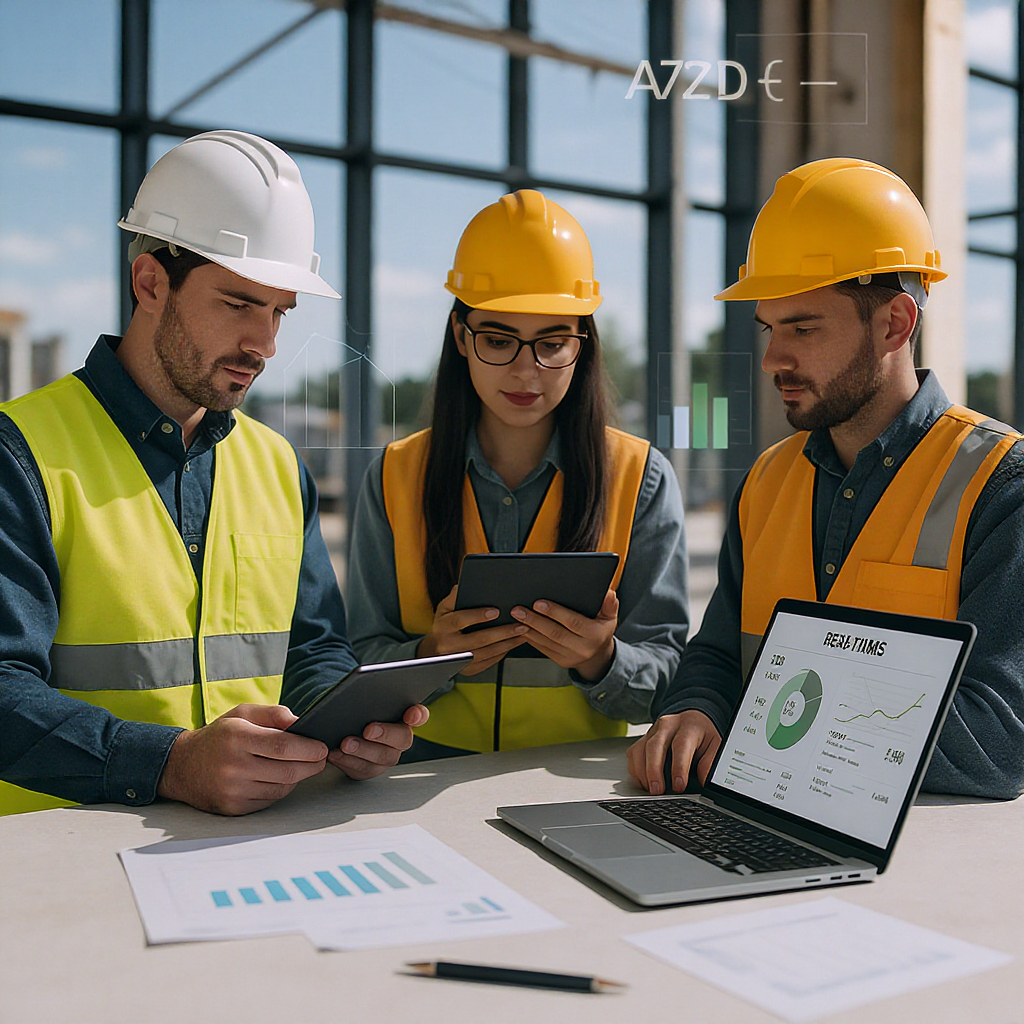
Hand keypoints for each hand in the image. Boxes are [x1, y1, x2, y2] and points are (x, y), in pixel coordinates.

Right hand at [157, 703, 327, 815]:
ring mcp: (232, 791)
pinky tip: (277, 778)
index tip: (323, 747)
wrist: (182, 766)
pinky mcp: (233, 808)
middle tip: (321, 759)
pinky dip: (280, 790)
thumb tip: (302, 723)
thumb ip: (274, 714)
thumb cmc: (219, 736)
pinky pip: (269, 801)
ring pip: (281, 788)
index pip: (282, 746)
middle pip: (287, 771)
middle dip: (311, 765)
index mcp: (236, 737)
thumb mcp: (242, 714)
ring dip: (297, 778)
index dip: (308, 749)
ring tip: (299, 766)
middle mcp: (233, 766)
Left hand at [329, 704, 429, 779]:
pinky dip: (346, 761)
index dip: (418, 715)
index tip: (411, 714)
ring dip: (363, 750)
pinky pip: (362, 769)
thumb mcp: (363, 699)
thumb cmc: (356, 710)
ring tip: (346, 743)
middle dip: (386, 734)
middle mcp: (399, 738)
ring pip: (382, 757)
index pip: (419, 715)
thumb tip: (364, 687)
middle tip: (369, 730)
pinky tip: (335, 753)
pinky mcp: (369, 769)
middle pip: (403, 739)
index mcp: (404, 717)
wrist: (340, 729)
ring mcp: (386, 756)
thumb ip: (370, 695)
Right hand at [416, 584, 528, 675]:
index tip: (496, 611)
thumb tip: (466, 583)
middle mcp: (448, 645)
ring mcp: (459, 661)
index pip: (461, 620)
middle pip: (479, 639)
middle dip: (502, 632)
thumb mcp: (445, 608)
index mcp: (443, 626)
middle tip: (520, 625)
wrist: (434, 651)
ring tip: (522, 633)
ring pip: (487, 653)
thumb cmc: (444, 624)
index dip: (478, 615)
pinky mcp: (468, 670)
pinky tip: (513, 643)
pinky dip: (503, 652)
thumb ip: (455, 595)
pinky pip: (489, 662)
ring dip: (508, 643)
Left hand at [509, 589, 617, 680]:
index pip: (573, 622)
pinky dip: (530, 638)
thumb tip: (608, 593)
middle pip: (555, 633)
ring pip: (545, 642)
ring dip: (529, 629)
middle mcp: (582, 648)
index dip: (555, 612)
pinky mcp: (560, 661)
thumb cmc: (600, 630)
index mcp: (594, 635)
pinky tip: (520, 627)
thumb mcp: (610, 616)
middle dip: (535, 620)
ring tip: (516, 617)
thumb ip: (609, 604)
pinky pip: (542, 648)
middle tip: (519, 609)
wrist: (598, 655)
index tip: (539, 603)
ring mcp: (570, 656)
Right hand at [626, 710, 721, 794]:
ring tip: (651, 790)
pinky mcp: (642, 739)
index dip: (679, 767)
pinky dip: (636, 771)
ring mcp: (652, 731)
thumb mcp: (715, 746)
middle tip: (657, 791)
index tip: (679, 786)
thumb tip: (704, 781)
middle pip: (655, 746)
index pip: (681, 745)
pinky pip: (634, 755)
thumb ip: (710, 763)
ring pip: (640, 750)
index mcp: (688, 726)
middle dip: (654, 771)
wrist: (692, 720)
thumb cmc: (703, 736)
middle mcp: (667, 726)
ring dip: (643, 773)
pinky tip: (645, 782)